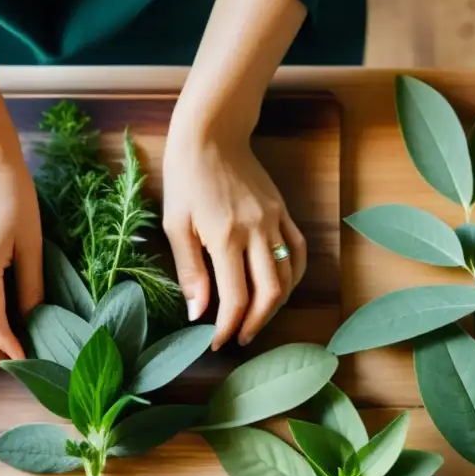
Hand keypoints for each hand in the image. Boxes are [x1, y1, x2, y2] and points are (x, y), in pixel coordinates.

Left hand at [162, 118, 305, 349]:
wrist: (211, 134)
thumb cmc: (185, 176)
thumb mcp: (175, 225)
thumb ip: (189, 271)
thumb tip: (196, 312)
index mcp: (226, 237)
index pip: (235, 298)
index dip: (227, 327)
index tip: (216, 342)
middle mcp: (257, 231)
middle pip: (270, 293)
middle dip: (255, 323)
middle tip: (239, 338)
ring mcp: (274, 221)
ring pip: (289, 275)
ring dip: (276, 304)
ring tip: (256, 319)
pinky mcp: (283, 211)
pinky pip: (299, 251)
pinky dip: (294, 276)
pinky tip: (280, 289)